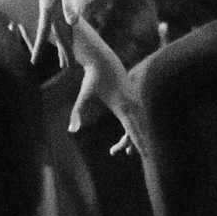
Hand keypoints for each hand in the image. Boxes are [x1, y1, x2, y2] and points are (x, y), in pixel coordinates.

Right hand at [30, 0, 74, 66]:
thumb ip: (70, 3)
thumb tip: (73, 22)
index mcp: (47, 6)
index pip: (43, 32)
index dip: (39, 47)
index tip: (34, 63)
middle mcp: (48, 6)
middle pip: (51, 33)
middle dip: (57, 50)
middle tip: (64, 68)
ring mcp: (53, 3)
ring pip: (54, 27)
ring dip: (58, 41)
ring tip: (61, 54)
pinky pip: (57, 19)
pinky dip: (59, 29)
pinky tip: (62, 33)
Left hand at [71, 28, 142, 155]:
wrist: (103, 59)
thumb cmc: (92, 77)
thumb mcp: (84, 95)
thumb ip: (77, 113)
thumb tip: (71, 131)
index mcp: (123, 106)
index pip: (133, 130)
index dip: (139, 144)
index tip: (145, 156)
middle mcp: (132, 105)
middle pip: (135, 131)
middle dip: (128, 144)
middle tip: (112, 152)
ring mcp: (134, 101)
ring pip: (136, 124)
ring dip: (127, 137)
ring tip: (114, 149)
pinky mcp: (132, 99)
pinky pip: (135, 118)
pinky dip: (130, 128)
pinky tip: (123, 135)